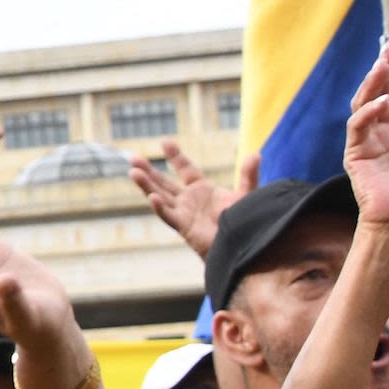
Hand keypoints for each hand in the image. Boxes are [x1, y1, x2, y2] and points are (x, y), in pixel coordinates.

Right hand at [128, 140, 260, 257]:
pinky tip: (152, 197)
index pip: (185, 169)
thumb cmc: (244, 223)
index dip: (175, 156)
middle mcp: (189, 200)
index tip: (164, 142)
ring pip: (160, 196)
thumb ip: (248, 175)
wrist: (243, 246)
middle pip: (164, 182)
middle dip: (148, 170)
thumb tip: (255, 154)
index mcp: (202, 190)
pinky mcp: (184, 227)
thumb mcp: (246, 195)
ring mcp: (184, 213)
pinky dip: (160, 207)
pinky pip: (168, 216)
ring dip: (146, 185)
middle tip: (133, 158)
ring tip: (133, 172)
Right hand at [343, 44, 388, 236]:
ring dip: (372, 85)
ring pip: (365, 105)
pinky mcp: (356, 155)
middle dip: (384, 72)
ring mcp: (370, 144)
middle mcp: (388, 135)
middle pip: (381, 94)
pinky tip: (381, 103)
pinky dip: (368, 113)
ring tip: (382, 66)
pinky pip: (358, 127)